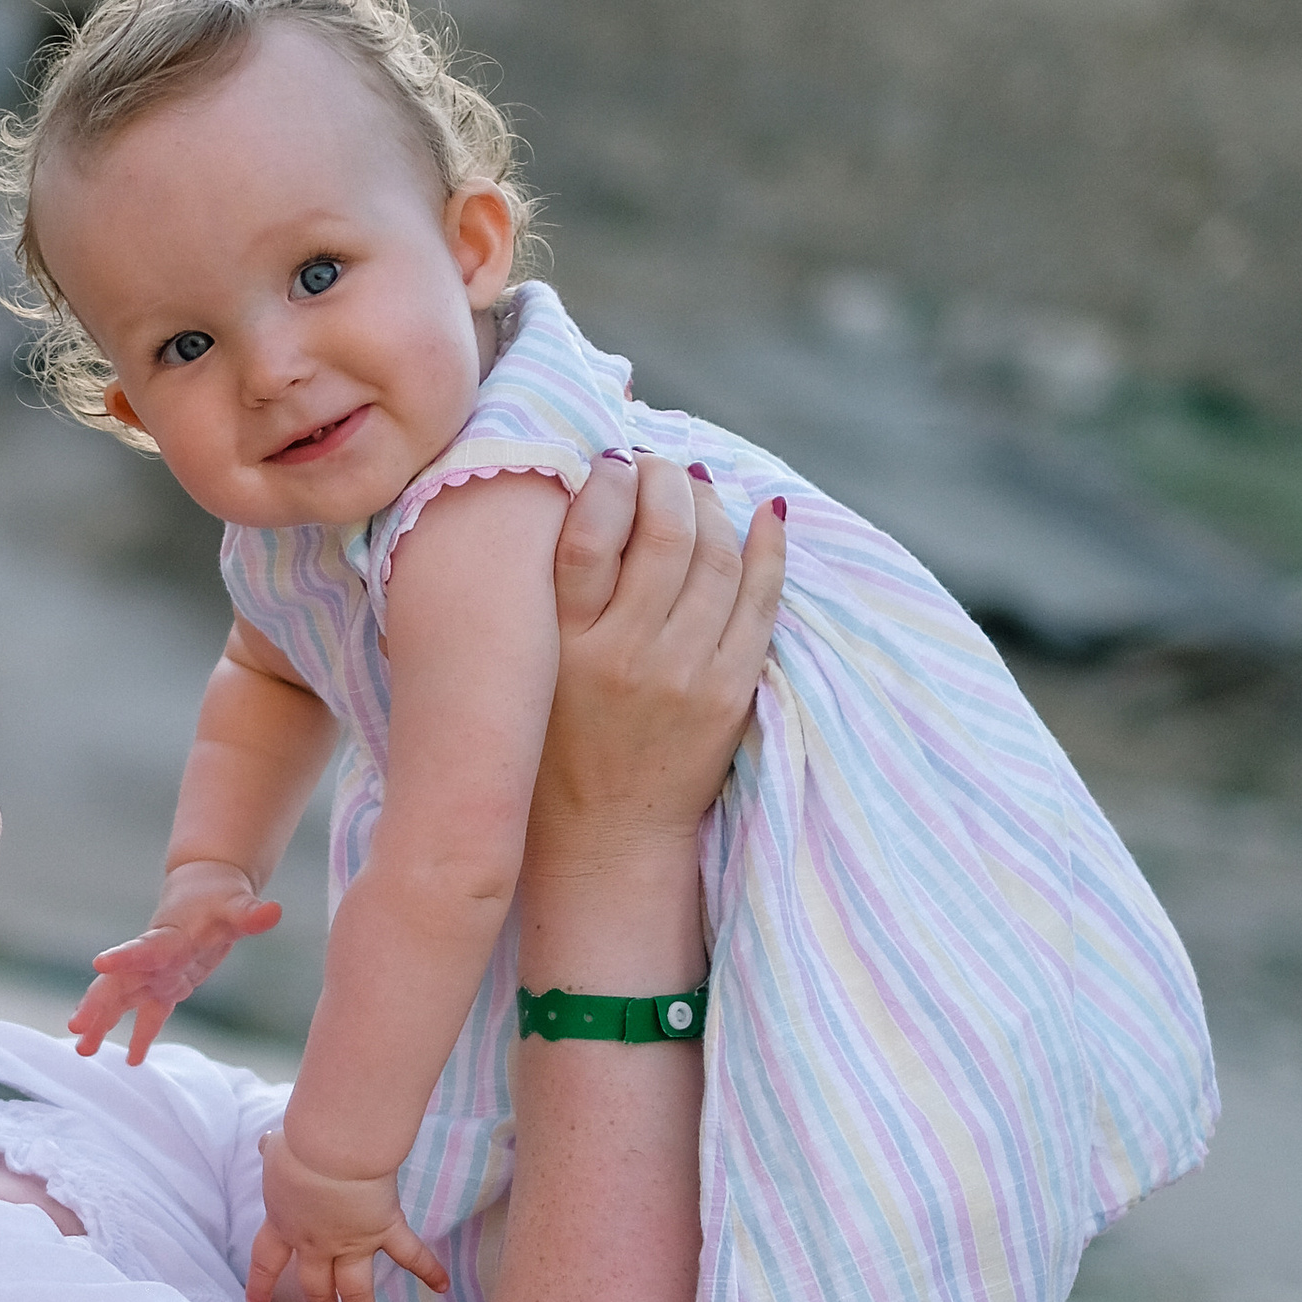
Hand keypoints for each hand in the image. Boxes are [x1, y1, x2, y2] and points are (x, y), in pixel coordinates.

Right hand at [69, 862, 281, 1062]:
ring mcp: (155, 974)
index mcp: (168, 937)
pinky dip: (141, 1036)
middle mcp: (153, 958)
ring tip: (82, 1050)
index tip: (99, 964)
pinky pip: (148, 1014)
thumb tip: (273, 911)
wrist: (204, 887)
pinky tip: (132, 1061)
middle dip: (96, 1003)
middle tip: (76, 1026)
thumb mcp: (237, 904)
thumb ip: (250, 914)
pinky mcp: (165, 986)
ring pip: (122, 1000)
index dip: (124, 957)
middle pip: (119, 981)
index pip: (144, 948)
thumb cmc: (220, 896)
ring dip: (102, 1023)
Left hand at [244, 1123, 449, 1301]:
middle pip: (316, 1286)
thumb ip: (276, 1154)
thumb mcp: (280, 1152)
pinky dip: (428, 1269)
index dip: (260, 1285)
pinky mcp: (384, 1228)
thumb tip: (267, 1145)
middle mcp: (317, 1242)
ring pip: (357, 1289)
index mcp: (286, 1223)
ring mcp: (352, 1241)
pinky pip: (409, 1253)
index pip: (266, 1261)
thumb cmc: (300, 1146)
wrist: (333, 1149)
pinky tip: (442, 1286)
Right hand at [536, 456, 784, 861]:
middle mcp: (626, 657)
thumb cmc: (558, 749)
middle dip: (668, 482)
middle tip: (661, 468)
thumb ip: (557, 596)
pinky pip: (760, 602)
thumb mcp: (534, 674)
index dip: (608, 483)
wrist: (609, 840)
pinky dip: (767, 549)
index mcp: (565, 649)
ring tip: (699, 488)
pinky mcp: (729, 693)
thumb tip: (593, 495)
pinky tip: (764, 515)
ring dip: (713, 507)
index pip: (587, 538)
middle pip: (664, 536)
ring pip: (715, 559)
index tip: (615, 461)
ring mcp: (685, 675)